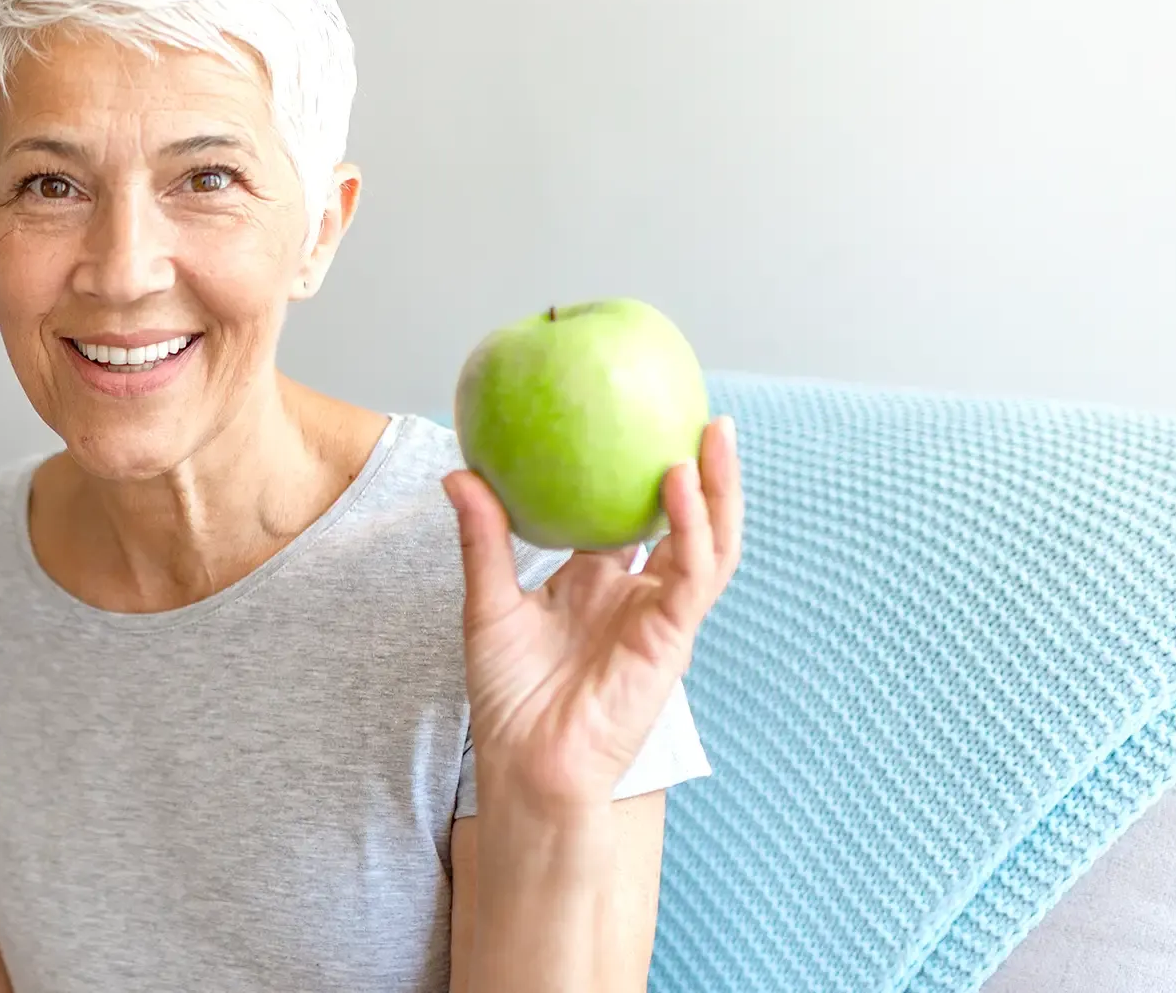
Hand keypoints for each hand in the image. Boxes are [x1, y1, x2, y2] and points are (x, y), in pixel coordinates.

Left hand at [443, 416, 743, 816]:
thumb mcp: (487, 603)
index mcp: (597, 584)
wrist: (527, 763)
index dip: (636, 473)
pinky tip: (679, 484)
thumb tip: (458, 471)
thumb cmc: (509, 696)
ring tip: (712, 434)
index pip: (628, 518)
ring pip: (708, 542)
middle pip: (683, 522)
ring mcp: (659, 615)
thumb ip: (483, 538)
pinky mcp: (672, 637)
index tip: (632, 418)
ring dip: (717, 489)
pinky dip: (691, 527)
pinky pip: (692, 574)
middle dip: (700, 470)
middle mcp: (636, 595)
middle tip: (698, 412)